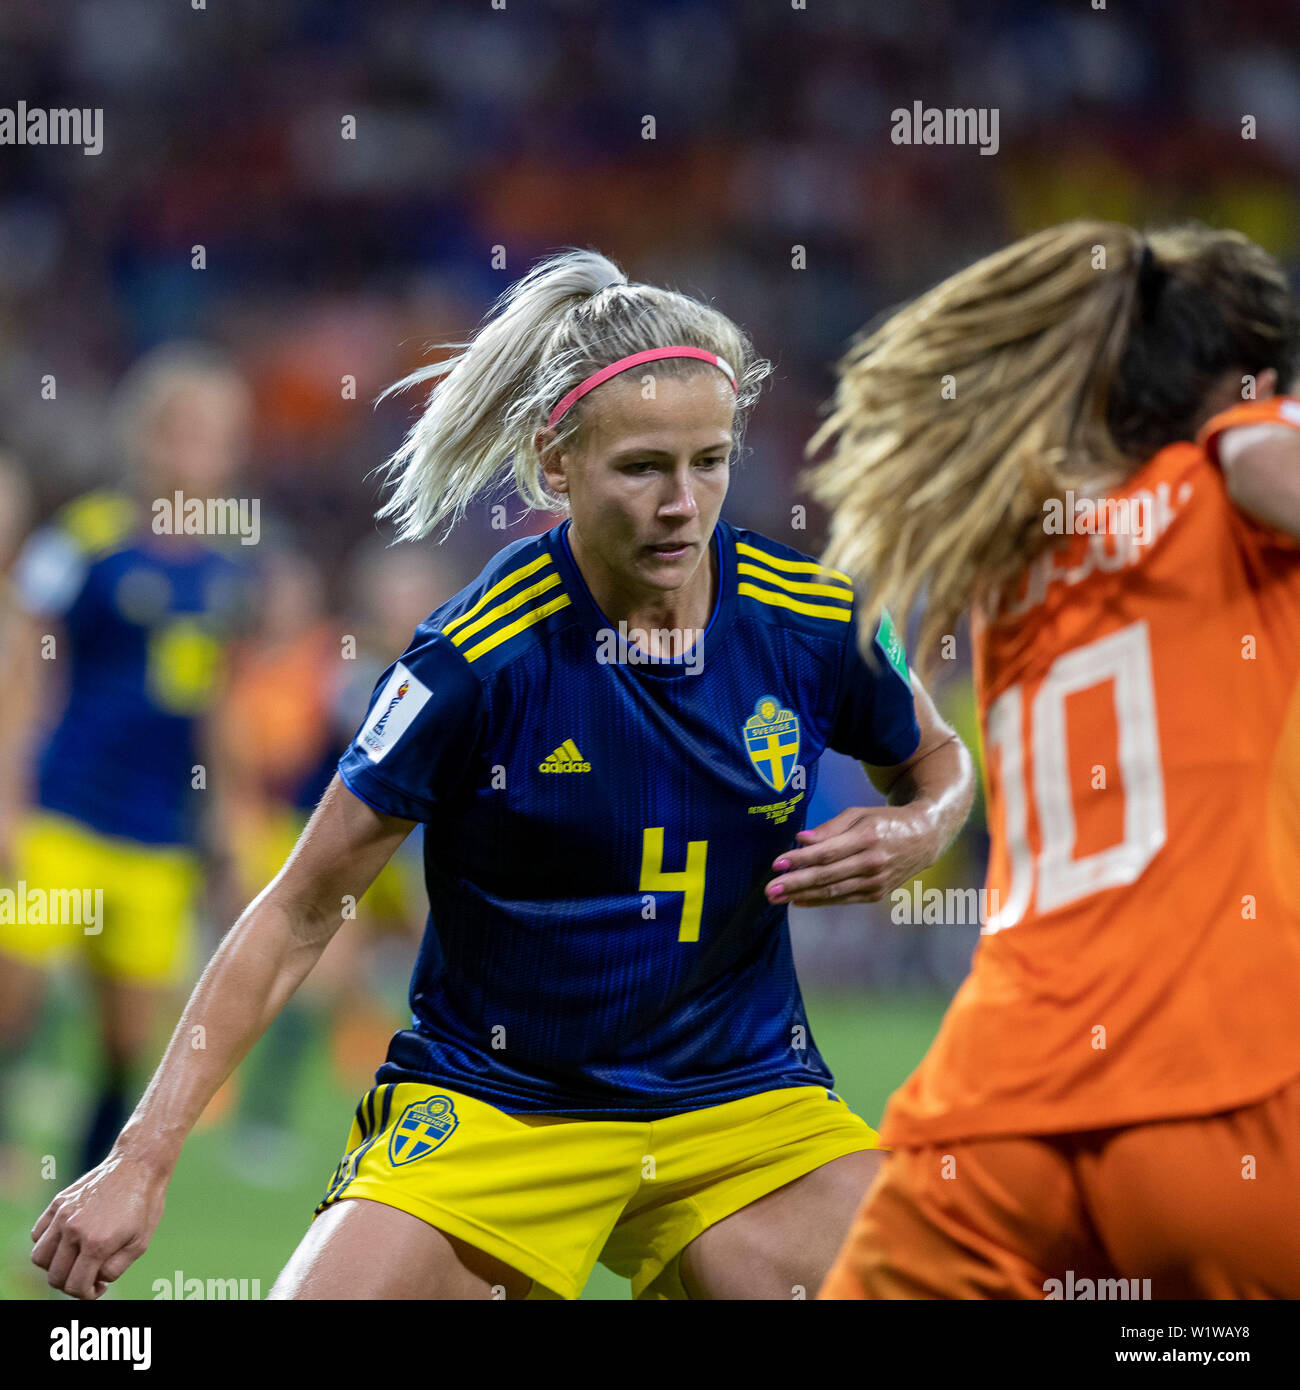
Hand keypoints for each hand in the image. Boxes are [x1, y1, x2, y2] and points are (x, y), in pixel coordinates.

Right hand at [31, 1149, 168, 1298]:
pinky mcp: (58, 1202)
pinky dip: (46, 1244)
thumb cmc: (144, 1205)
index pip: (75, 1286)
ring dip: (54, 1266)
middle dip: (70, 1284)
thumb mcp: (140, 1244)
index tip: (97, 1289)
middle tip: (87, 1277)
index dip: (86, 1295)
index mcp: (97, 1243)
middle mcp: (74, 1229)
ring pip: (39, 1257)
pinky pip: (38, 1234)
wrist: (139, 1165)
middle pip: (55, 1276)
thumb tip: (94, 1280)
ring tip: (75, 1259)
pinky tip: (67, 1241)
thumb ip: (114, 1270)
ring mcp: (63, 1214)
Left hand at [765, 805, 940, 906]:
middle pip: (826, 875)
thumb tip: (801, 840)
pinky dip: (820, 901)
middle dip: (794, 883)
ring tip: (777, 898)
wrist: (924, 837)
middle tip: (769, 890)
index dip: (799, 860)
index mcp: (867, 838)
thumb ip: (829, 829)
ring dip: (802, 896)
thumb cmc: (884, 822)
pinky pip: (843, 899)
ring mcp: (876, 881)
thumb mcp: (858, 815)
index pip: (826, 853)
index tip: (776, 864)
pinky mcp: (877, 894)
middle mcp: (872, 862)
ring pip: (833, 891)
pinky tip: (799, 901)